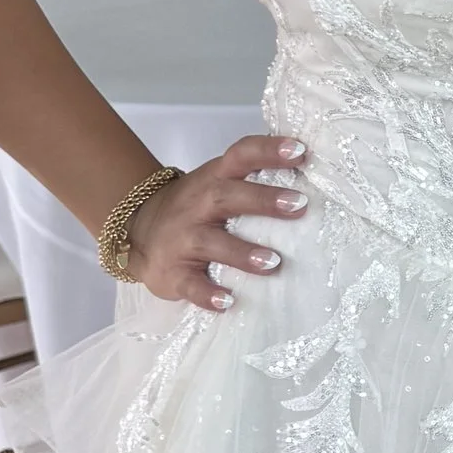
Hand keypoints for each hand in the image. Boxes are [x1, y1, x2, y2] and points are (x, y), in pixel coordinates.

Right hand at [122, 134, 308, 312]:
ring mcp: (182, 238)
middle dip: (262, 199)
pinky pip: (190, 284)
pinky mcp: (173, 272)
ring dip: (242, 252)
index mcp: (214, 178)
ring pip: (210, 242)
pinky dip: (207, 294)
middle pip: (226, 195)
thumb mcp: (218, 187)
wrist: (136, 233)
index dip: (268, 150)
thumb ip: (254, 184)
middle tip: (299, 206)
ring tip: (273, 262)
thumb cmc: (196, 210)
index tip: (300, 150)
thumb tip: (315, 187)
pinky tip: (228, 302)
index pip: (241, 155)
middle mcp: (197, 204)